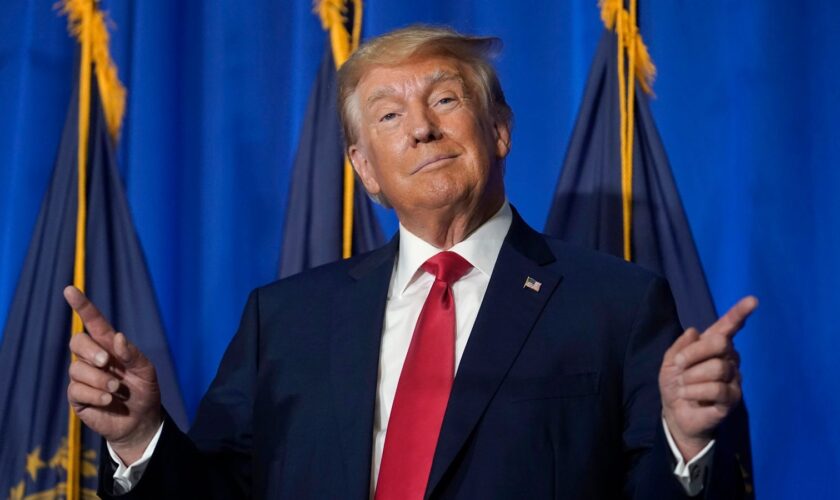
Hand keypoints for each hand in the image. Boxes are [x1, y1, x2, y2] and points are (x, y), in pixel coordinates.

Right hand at [64, 286, 161, 464]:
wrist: (141, 420)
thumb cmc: (144, 390)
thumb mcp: (146, 370)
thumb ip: (133, 354)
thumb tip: (117, 337)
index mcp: (109, 346)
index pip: (93, 322)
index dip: (82, 306)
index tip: (70, 290)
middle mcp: (93, 358)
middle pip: (77, 342)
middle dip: (90, 350)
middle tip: (107, 362)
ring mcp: (84, 377)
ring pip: (77, 369)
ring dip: (100, 380)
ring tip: (118, 390)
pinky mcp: (78, 397)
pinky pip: (76, 390)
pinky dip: (95, 394)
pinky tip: (109, 400)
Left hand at [659, 296, 757, 460]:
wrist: (675, 413)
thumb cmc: (676, 383)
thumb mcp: (670, 362)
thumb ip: (680, 346)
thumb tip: (694, 331)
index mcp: (713, 346)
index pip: (728, 326)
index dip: (739, 313)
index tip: (753, 300)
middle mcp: (728, 358)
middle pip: (720, 343)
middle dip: (693, 354)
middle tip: (680, 367)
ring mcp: (733, 378)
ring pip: (716, 368)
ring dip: (691, 379)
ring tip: (685, 387)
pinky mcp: (733, 398)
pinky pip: (717, 389)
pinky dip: (696, 393)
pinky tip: (691, 397)